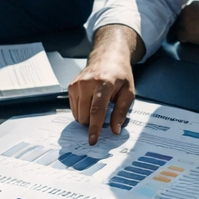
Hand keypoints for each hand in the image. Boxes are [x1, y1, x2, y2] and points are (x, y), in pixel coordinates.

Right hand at [68, 25, 137, 143]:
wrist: (107, 58)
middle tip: (104, 118)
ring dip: (87, 118)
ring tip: (98, 107)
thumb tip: (115, 130)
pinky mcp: (70, 86)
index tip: (92, 140)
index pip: (97, 110)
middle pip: (85, 115)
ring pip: (78, 114)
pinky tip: (90, 102)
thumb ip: (121, 112)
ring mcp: (76, 84)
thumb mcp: (128, 93)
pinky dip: (82, 111)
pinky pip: (74, 109)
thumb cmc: (120, 76)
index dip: (94, 127)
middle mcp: (87, 83)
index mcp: (104, 83)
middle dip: (93, 123)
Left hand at [170, 1, 198, 47]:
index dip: (187, 21)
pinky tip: (192, 42)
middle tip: (190, 33)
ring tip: (193, 38)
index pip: (184, 13)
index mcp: (193, 3)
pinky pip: (179, 38)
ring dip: (183, 34)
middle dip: (183, 27)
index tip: (192, 26)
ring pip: (177, 29)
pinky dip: (185, 41)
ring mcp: (183, 21)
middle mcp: (186, 10)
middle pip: (179, 20)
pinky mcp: (183, 32)